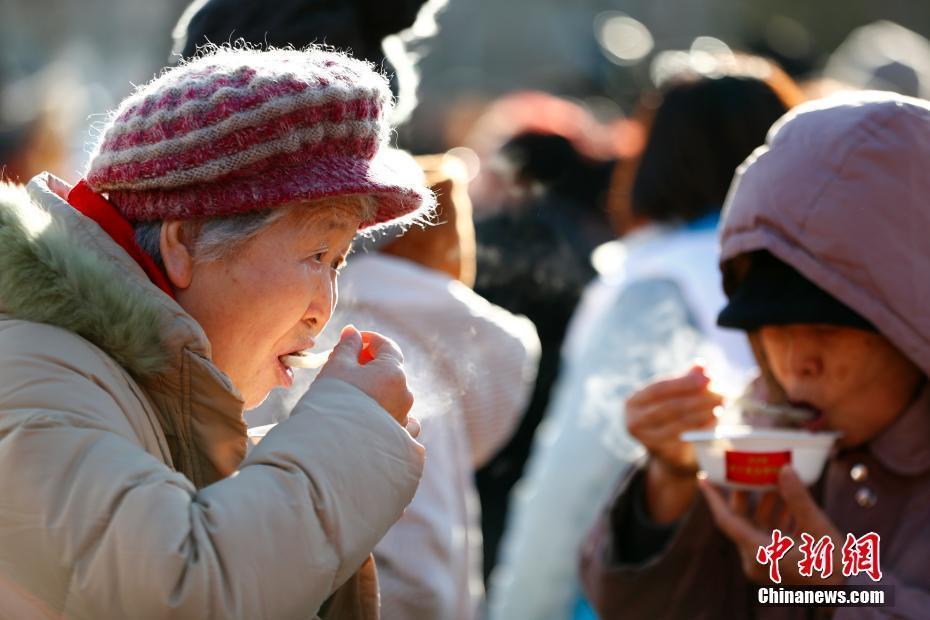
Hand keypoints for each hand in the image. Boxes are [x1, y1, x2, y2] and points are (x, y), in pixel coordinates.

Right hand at [317, 326, 416, 433]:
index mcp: (393, 373)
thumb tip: (353, 332)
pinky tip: (375, 418)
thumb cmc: (332, 402)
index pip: (387, 346)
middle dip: (369, 365)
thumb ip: (347, 346)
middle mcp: (405, 395)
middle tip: (344, 367)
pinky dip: (389, 416)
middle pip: (391, 370)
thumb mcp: (336, 367)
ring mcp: (404, 419)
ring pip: (395, 397)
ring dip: (379, 391)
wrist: (330, 449)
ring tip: (354, 395)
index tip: (351, 340)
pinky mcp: (399, 440)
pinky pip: (400, 423)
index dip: (369, 339)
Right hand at [626, 365, 722, 522]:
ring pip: (675, 421)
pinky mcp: (656, 449)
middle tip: (720, 394)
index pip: (660, 388)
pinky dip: (698, 426)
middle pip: (667, 405)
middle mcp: (633, 418)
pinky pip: (680, 436)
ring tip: (719, 406)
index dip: (684, 383)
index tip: (708, 379)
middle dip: (696, 398)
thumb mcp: (679, 396)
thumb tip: (701, 365)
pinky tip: (712, 419)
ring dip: (700, 412)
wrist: (672, 451)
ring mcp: (643, 436)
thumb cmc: (674, 417)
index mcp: (635, 400)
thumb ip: (687, 380)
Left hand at [699, 466, 844, 585]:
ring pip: (757, 525)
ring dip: (766, 504)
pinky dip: (777, 518)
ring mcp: (766, 563)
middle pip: (742, 519)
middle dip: (747, 494)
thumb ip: (798, 499)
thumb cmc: (834, 565)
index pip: (726, 520)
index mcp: (759, 553)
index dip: (713, 497)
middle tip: (751, 471)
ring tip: (778, 482)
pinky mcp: (776, 564)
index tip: (702, 478)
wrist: (850, 595)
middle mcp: (756, 560)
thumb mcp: (818, 529)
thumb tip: (784, 469)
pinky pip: (769, 535)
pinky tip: (791, 502)